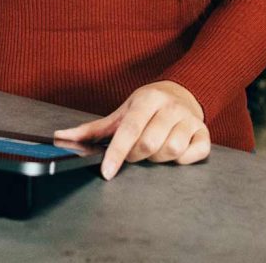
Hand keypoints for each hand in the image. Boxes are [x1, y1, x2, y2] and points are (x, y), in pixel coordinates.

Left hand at [54, 80, 209, 180]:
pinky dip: (182, 160)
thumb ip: (92, 129)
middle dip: (136, 156)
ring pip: (171, 151)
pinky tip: (175, 152)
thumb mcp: (120, 113)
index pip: (129, 129)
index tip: (107, 172)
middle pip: (149, 144)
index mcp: (147, 99)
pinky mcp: (205, 133)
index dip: (116, 153)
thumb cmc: (145, 107)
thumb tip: (60, 138)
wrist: (181, 93)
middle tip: (134, 152)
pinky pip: (194, 155)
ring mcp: (190, 119)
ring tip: (153, 149)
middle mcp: (170, 107)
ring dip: (158, 159)